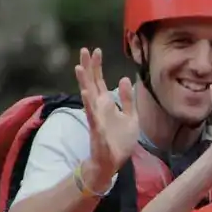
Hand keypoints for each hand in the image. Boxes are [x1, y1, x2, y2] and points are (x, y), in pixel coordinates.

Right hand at [75, 48, 137, 179]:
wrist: (113, 162)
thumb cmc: (120, 141)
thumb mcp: (131, 117)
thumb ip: (127, 99)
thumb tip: (124, 78)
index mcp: (106, 104)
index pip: (99, 81)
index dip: (97, 66)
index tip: (96, 50)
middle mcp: (98, 108)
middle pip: (91, 83)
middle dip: (88, 68)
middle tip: (84, 50)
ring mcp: (96, 118)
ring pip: (88, 97)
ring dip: (84, 82)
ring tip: (79, 68)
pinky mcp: (97, 130)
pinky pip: (92, 116)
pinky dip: (89, 105)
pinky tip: (86, 94)